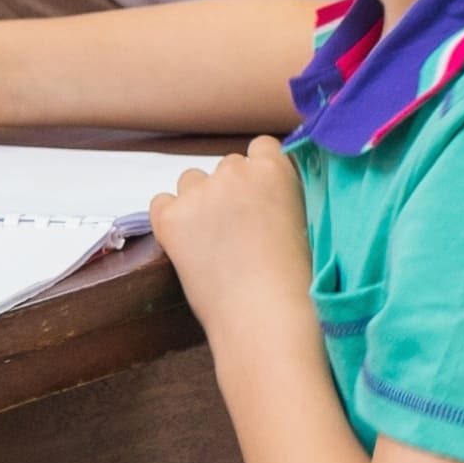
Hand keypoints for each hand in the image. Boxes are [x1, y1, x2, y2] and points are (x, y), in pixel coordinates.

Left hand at [147, 135, 306, 320]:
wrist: (264, 314)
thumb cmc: (293, 280)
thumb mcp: (303, 221)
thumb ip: (281, 196)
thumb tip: (264, 197)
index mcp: (274, 169)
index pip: (260, 147)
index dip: (259, 174)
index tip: (260, 199)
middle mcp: (234, 171)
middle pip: (226, 166)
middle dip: (230, 190)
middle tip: (237, 229)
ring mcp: (199, 192)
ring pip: (192, 180)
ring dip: (199, 200)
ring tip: (212, 239)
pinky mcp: (170, 217)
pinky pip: (161, 202)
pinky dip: (170, 218)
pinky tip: (186, 244)